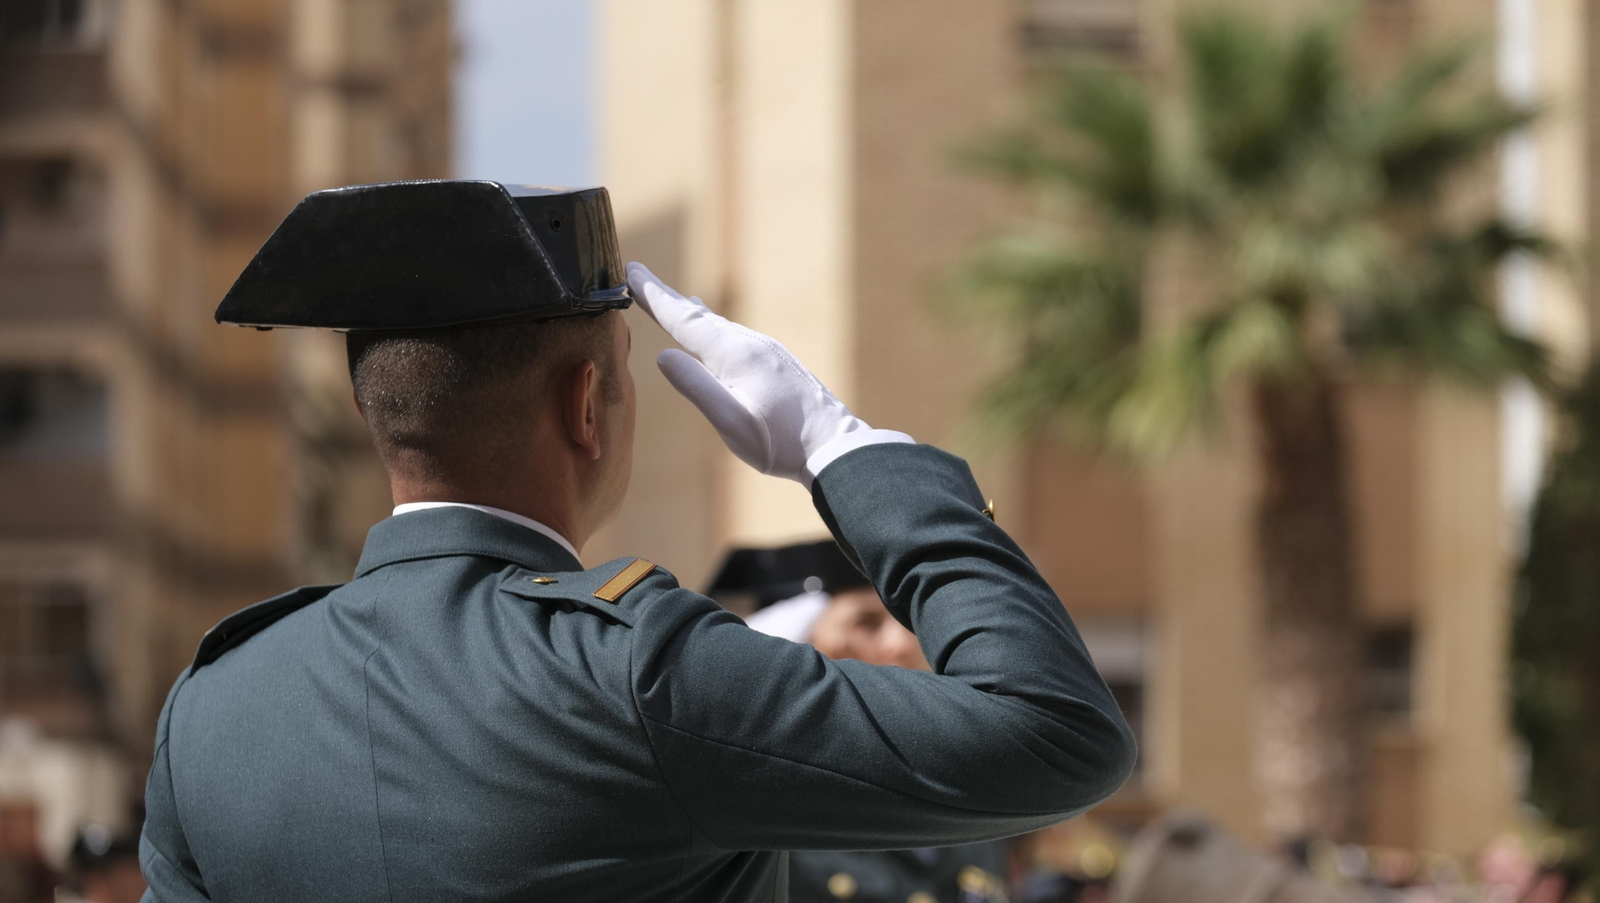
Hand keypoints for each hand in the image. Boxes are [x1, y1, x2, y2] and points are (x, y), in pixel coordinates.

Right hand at [628, 262, 883, 484]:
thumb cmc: (781, 442)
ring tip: (676, 299)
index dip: (654, 296)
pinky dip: (715, 326)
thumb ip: (697, 387)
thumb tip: (663, 356)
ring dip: (692, 312)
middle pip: (699, 315)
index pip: (684, 319)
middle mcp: (751, 343)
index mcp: (734, 353)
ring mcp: (767, 351)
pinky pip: (736, 335)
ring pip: (720, 324)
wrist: (835, 447)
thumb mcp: (731, 421)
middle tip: (640, 275)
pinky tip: (717, 331)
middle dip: (667, 297)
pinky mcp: (777, 363)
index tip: (632, 272)